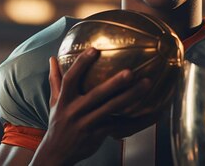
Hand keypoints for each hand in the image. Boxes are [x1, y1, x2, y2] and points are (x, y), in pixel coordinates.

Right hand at [31, 48, 151, 164]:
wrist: (56, 154)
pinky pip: (120, 126)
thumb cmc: (58, 124)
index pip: (70, 79)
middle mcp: (75, 111)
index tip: (94, 50)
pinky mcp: (98, 134)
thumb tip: (52, 58)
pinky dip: (137, 120)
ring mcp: (88, 124)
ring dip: (130, 96)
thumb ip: (55, 80)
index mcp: (64, 101)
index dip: (81, 64)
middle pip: (96, 95)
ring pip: (111, 109)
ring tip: (146, 84)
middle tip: (130, 72)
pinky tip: (152, 113)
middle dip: (114, 83)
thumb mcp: (54, 102)